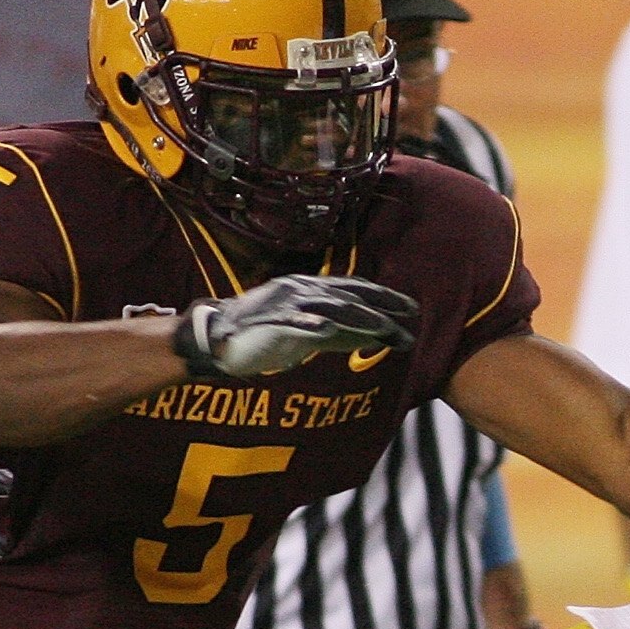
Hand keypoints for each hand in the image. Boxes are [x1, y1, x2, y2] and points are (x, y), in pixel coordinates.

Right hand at [175, 275, 417, 377]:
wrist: (218, 339)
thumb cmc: (267, 336)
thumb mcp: (310, 333)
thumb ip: (340, 333)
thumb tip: (375, 338)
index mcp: (311, 289)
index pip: (354, 289)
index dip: (384, 297)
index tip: (411, 308)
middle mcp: (301, 290)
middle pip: (349, 297)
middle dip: (381, 307)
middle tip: (410, 317)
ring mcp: (285, 305)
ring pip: (328, 308)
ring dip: (358, 318)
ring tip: (384, 328)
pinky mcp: (269, 323)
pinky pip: (294, 323)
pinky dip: (311, 324)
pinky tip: (328, 329)